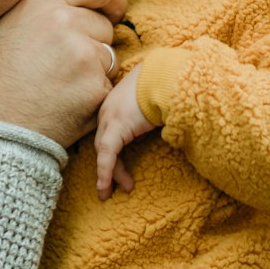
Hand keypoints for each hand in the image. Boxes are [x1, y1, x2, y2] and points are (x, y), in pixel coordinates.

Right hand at [0, 0, 126, 146]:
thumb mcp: (11, 24)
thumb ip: (48, 7)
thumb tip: (86, 1)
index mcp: (42, 0)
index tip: (111, 12)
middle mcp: (66, 22)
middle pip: (105, 25)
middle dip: (93, 43)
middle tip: (59, 66)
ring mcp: (83, 56)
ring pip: (109, 57)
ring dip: (94, 71)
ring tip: (56, 87)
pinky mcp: (95, 89)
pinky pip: (107, 87)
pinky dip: (92, 98)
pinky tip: (63, 105)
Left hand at [95, 64, 156, 198]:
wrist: (167, 76)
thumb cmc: (165, 86)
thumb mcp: (153, 104)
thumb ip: (147, 117)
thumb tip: (157, 128)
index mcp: (114, 104)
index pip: (108, 134)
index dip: (110, 153)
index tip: (117, 168)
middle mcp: (107, 110)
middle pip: (102, 144)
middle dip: (108, 167)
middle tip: (113, 187)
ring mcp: (109, 118)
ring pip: (103, 152)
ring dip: (109, 174)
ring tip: (113, 192)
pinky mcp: (116, 127)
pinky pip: (107, 155)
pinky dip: (105, 172)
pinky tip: (106, 187)